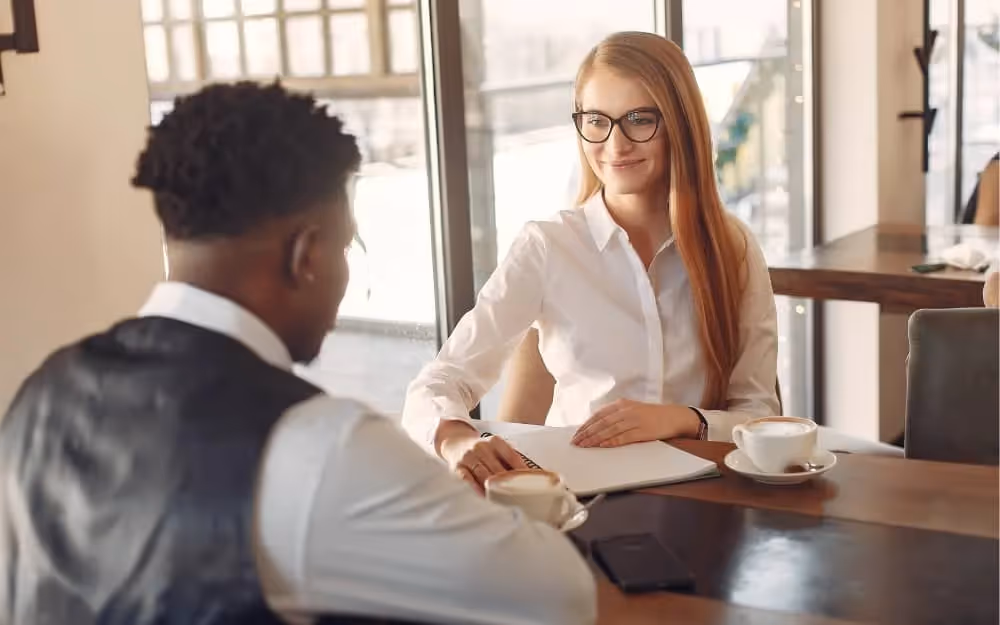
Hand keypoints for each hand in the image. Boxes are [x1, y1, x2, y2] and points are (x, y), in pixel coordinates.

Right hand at [438, 424, 528, 493]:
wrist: (456, 442)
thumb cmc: (482, 449)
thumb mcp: (497, 447)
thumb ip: (511, 458)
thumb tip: (529, 475)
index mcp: (495, 441)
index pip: (511, 457)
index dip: (521, 472)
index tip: (530, 483)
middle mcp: (481, 447)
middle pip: (498, 469)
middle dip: (508, 483)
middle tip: (519, 496)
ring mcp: (468, 457)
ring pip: (483, 475)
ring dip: (493, 488)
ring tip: (504, 500)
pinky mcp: (457, 467)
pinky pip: (467, 478)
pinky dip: (475, 488)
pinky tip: (484, 495)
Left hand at [571, 400, 700, 447]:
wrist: (674, 416)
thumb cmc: (651, 415)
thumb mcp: (631, 409)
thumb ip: (615, 415)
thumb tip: (596, 426)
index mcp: (622, 404)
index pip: (598, 415)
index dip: (586, 425)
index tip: (576, 434)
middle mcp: (626, 411)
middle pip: (601, 423)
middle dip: (587, 433)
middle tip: (576, 442)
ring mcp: (634, 420)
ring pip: (610, 430)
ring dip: (595, 439)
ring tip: (585, 446)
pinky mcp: (642, 431)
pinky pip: (623, 437)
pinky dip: (611, 441)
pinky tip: (602, 446)